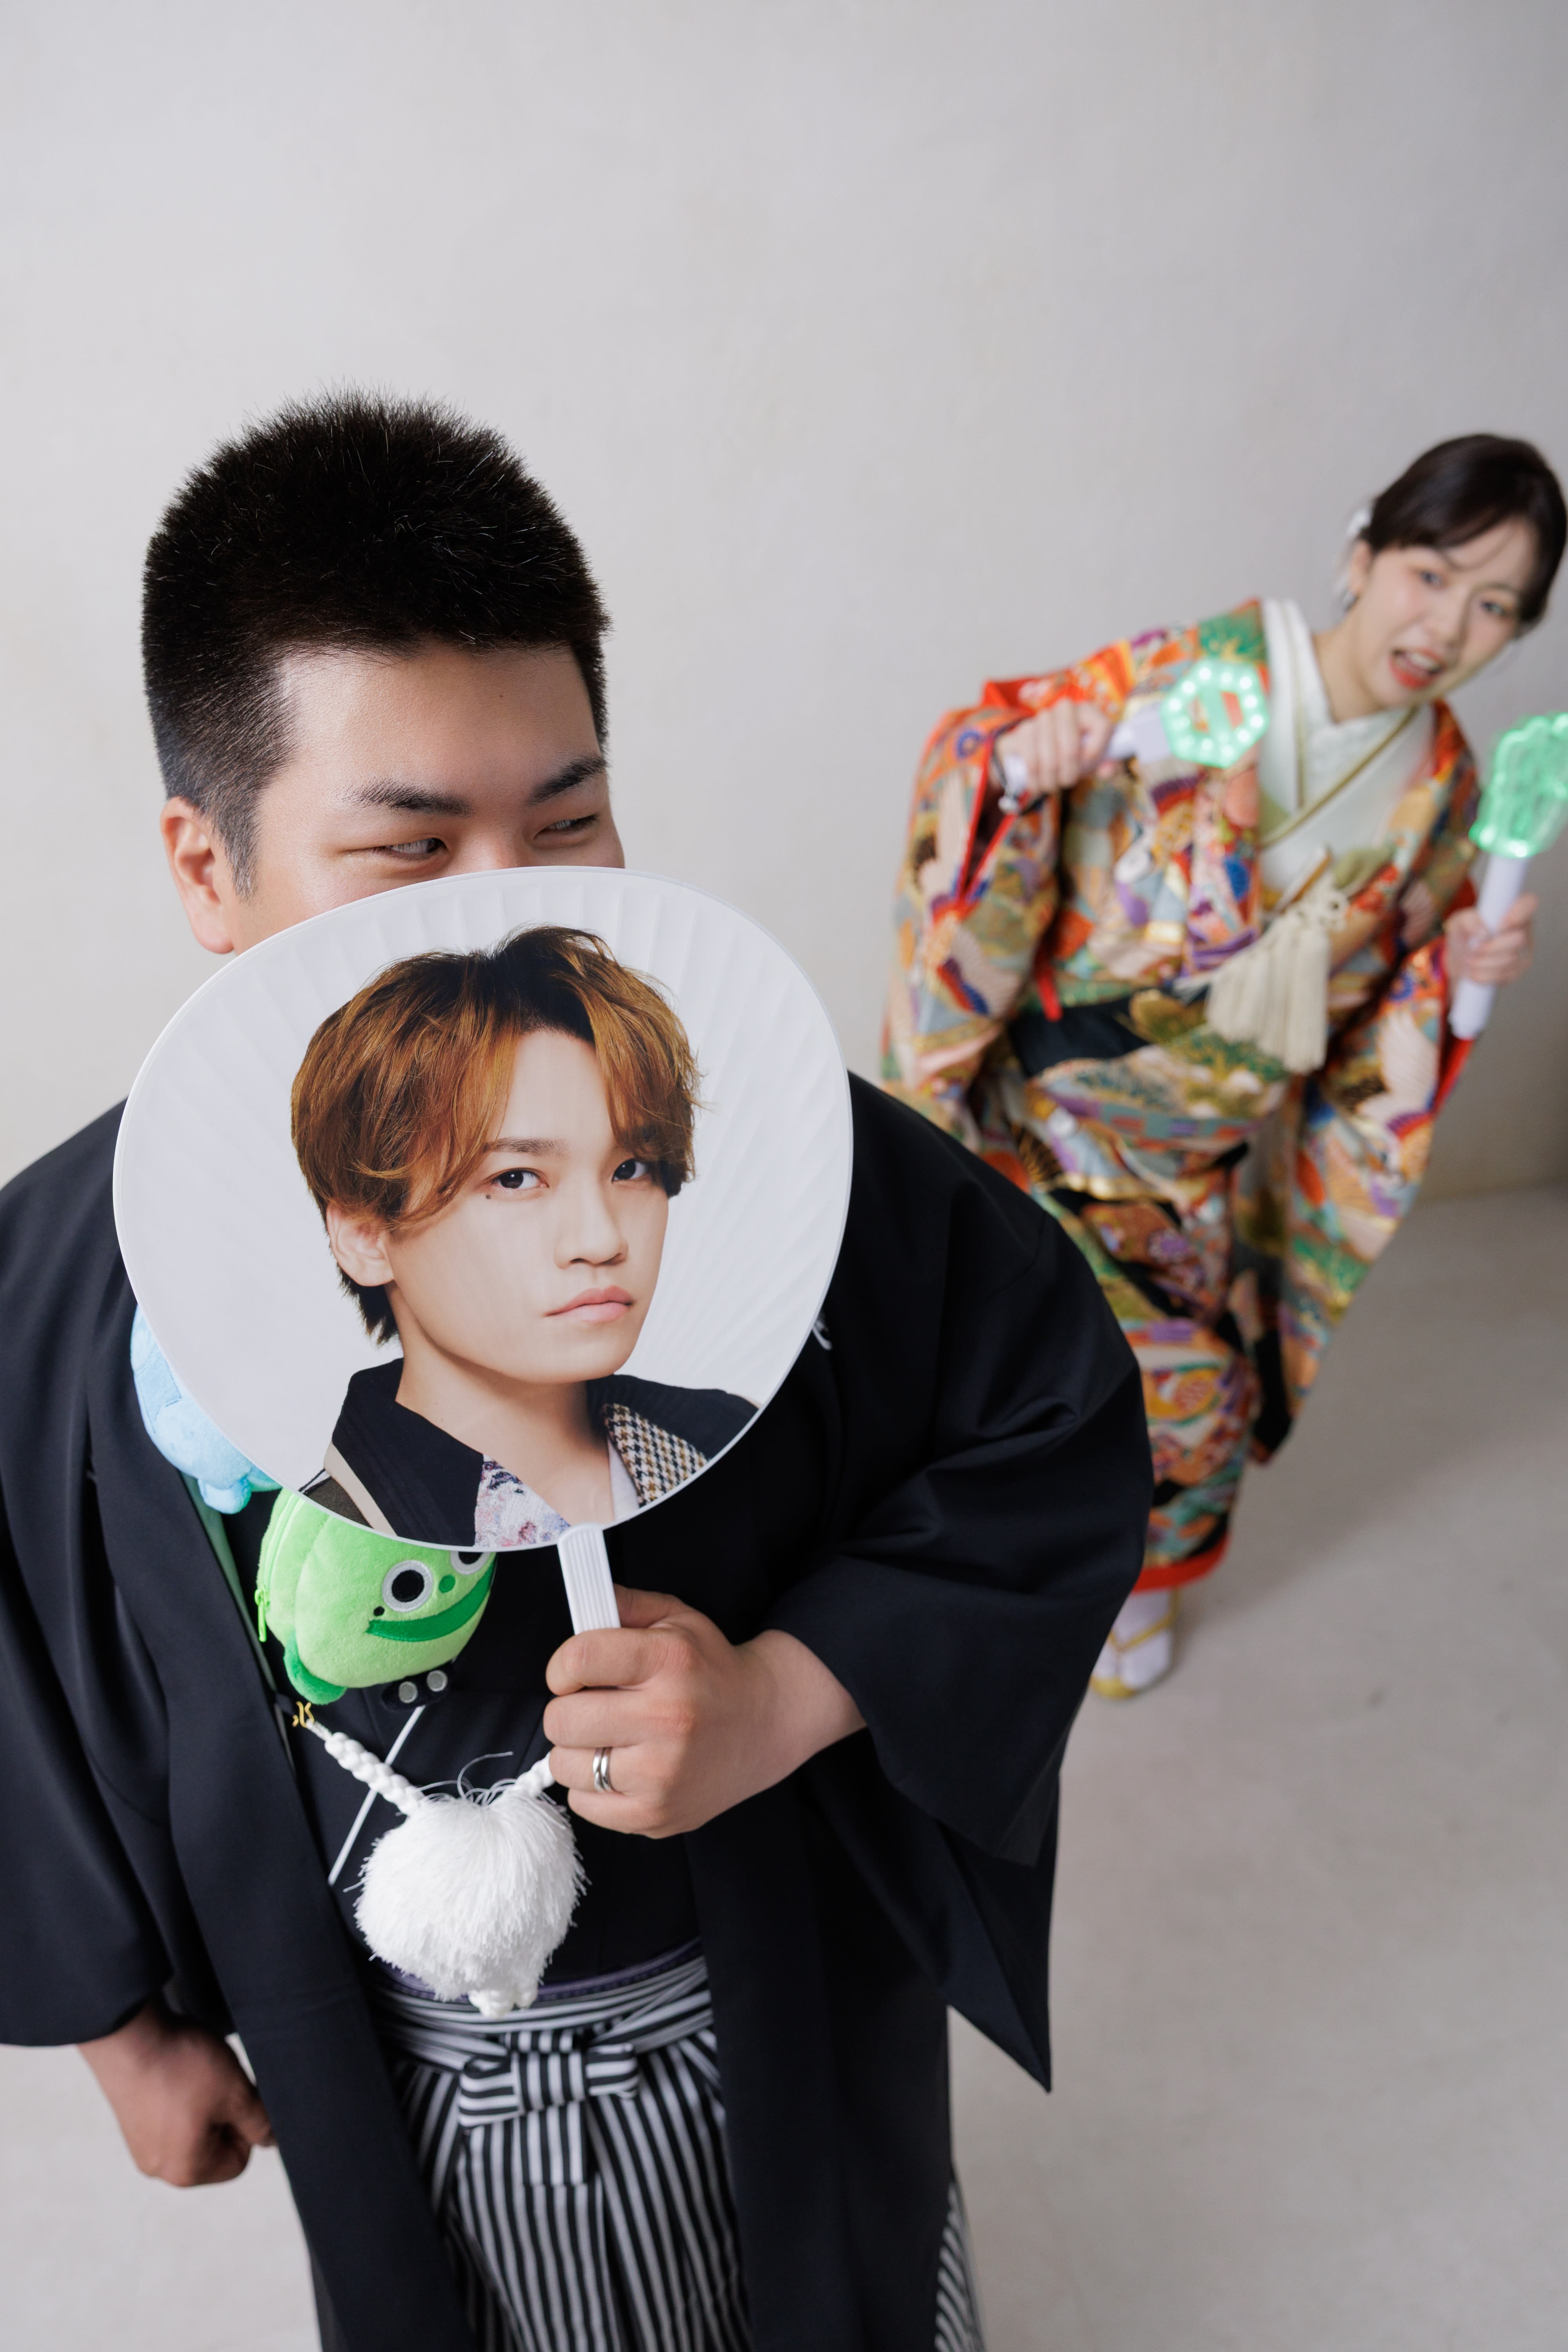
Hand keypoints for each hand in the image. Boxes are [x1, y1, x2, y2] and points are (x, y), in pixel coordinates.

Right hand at [78, 2000, 273, 2185]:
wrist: (128, 2036)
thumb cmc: (182, 2067)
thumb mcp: (236, 2093)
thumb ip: (260, 2123)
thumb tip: (272, 2141)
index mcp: (186, 2172)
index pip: (238, 2161)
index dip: (244, 2125)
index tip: (232, 2094)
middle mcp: (158, 2168)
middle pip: (213, 2148)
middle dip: (221, 2114)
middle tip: (213, 2082)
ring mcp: (140, 2145)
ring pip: (192, 2130)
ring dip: (202, 2103)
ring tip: (191, 2075)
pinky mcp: (130, 2123)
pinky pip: (169, 2118)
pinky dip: (178, 2097)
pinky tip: (174, 2073)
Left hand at [543, 1585, 863, 1836]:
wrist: (764, 1726)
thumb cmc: (710, 1670)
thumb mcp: (677, 1620)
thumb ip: (624, 1605)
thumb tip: (580, 1601)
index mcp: (670, 1661)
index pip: (578, 1660)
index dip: (562, 1666)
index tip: (572, 1673)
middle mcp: (668, 1719)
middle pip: (561, 1719)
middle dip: (569, 1709)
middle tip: (594, 1707)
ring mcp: (662, 1775)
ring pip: (565, 1765)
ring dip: (577, 1750)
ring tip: (608, 1739)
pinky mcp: (656, 1815)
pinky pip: (583, 1804)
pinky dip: (591, 1787)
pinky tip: (621, 1768)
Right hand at [993, 701, 1116, 809]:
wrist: (1035, 748)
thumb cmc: (1071, 753)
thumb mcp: (1092, 760)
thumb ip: (1107, 765)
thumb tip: (1107, 771)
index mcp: (1089, 712)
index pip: (1102, 727)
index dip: (1097, 752)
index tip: (1089, 765)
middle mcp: (1066, 709)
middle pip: (1071, 748)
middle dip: (1069, 774)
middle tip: (1067, 782)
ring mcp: (1042, 718)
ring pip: (1049, 759)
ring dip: (1050, 781)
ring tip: (1051, 786)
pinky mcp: (1023, 731)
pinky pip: (1031, 762)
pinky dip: (1035, 780)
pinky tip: (1037, 786)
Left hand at [1446, 894, 1536, 988]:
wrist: (1461, 961)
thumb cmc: (1464, 936)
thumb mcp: (1458, 923)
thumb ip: (1468, 921)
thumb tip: (1483, 932)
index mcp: (1513, 910)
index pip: (1529, 903)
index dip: (1518, 913)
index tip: (1499, 926)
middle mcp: (1524, 929)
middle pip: (1519, 939)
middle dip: (1491, 947)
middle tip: (1474, 949)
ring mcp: (1524, 951)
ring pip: (1511, 959)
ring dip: (1484, 962)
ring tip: (1470, 960)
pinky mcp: (1517, 970)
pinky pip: (1506, 976)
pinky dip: (1485, 975)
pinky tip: (1475, 972)